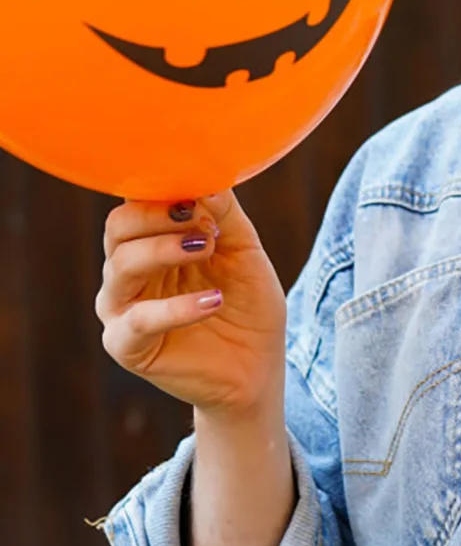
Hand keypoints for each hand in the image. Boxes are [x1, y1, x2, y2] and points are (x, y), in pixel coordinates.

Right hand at [97, 191, 286, 419]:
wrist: (257, 365)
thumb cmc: (247, 302)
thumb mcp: (244, 250)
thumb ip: (224, 215)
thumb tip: (206, 180)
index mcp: (152, 242)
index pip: (136, 203)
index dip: (163, 189)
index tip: (200, 190)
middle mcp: (128, 271)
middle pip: (118, 227)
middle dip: (160, 216)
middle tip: (204, 223)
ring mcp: (122, 308)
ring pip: (121, 265)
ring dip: (167, 250)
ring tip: (209, 249)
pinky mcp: (127, 346)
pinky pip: (138, 320)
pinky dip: (176, 307)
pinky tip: (213, 301)